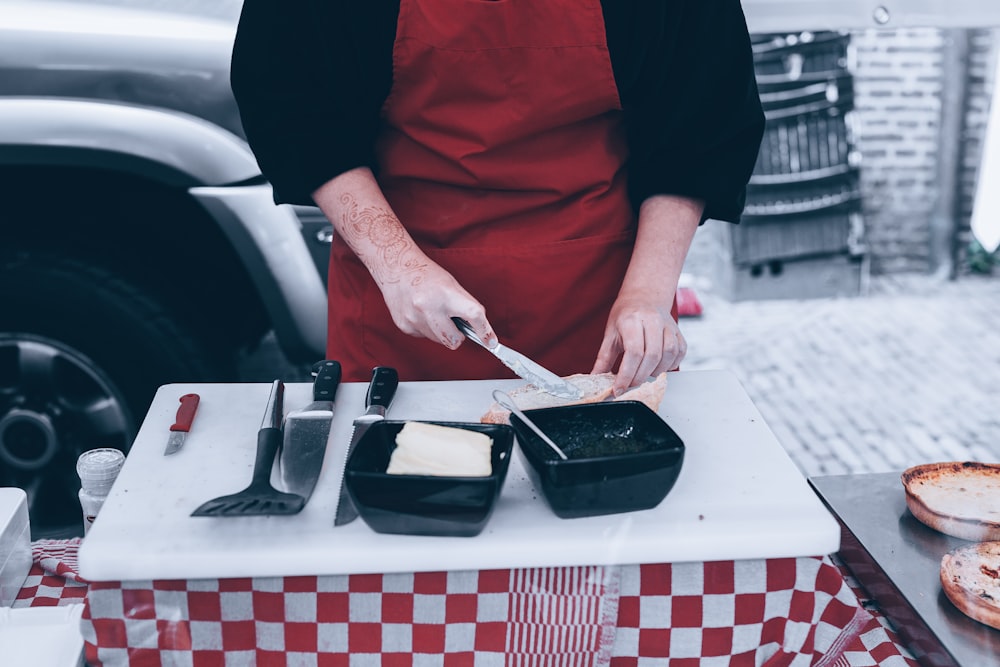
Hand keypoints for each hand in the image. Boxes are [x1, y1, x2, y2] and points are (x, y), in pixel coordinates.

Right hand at [379, 260, 495, 349]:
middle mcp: (429, 307)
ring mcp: (415, 319)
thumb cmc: (426, 275)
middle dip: (458, 336)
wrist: (396, 268)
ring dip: (441, 331)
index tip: (491, 341)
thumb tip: (478, 330)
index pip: (473, 315)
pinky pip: (425, 337)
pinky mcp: (405, 326)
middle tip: (455, 322)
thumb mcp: (451, 285)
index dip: (484, 331)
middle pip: (454, 340)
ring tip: (433, 311)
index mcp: (446, 294)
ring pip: (439, 341)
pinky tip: (421, 313)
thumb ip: (465, 307)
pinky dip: (427, 329)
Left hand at [591, 295, 685, 394]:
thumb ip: (604, 358)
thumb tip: (595, 378)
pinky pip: (679, 352)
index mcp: (632, 320)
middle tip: (630, 384)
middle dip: (639, 377)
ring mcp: (668, 325)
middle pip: (651, 356)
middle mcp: (653, 320)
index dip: (626, 375)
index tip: (619, 388)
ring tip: (643, 374)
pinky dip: (670, 365)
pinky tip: (657, 366)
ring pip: (668, 355)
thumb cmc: (626, 315)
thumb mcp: (610, 334)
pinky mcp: (678, 332)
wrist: (644, 297)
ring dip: (655, 371)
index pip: (633, 352)